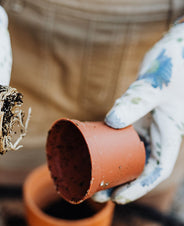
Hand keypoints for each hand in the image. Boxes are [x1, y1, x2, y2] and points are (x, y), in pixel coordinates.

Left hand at [93, 19, 183, 203]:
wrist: (173, 51)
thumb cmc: (173, 67)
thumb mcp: (155, 87)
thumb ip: (136, 102)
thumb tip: (111, 121)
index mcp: (167, 135)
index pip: (155, 170)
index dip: (138, 187)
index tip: (118, 198)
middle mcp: (155, 134)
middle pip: (137, 166)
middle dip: (119, 182)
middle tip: (96, 193)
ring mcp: (144, 124)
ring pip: (127, 153)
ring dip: (111, 167)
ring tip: (90, 177)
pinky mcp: (133, 114)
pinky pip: (120, 135)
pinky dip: (108, 146)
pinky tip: (93, 151)